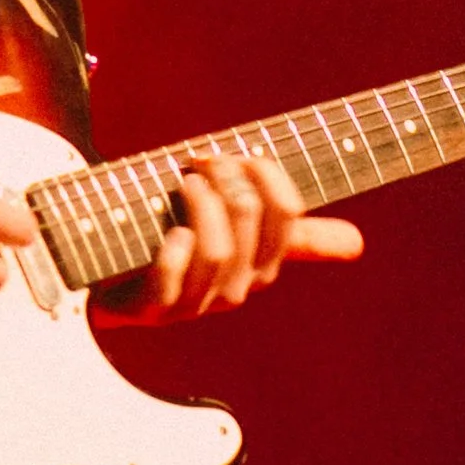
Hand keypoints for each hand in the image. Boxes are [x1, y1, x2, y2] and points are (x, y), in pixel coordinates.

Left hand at [98, 149, 362, 326]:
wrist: (106, 283)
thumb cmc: (175, 243)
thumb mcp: (234, 232)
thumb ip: (293, 233)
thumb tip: (358, 245)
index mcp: (262, 264)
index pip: (288, 213)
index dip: (267, 173)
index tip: (240, 155)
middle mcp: (236, 288)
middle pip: (251, 218)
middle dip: (225, 175)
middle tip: (198, 161)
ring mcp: (195, 302)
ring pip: (217, 249)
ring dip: (198, 203)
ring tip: (180, 184)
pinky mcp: (152, 310)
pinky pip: (174, 279)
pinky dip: (172, 250)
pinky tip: (167, 231)